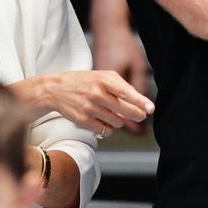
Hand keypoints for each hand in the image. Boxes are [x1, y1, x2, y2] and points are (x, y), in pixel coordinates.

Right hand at [14, 70, 153, 136]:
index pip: (127, 93)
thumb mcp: (103, 77)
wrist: (56, 89)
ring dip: (119, 121)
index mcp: (104, 79)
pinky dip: (107, 129)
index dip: (140, 102)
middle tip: (139, 115)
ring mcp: (89, 108)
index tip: (150, 109)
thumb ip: (122, 88)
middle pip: (125, 112)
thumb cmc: (85, 82)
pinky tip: (103, 121)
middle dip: (135, 115)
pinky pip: (105, 131)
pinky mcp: (83, 120)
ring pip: (117, 123)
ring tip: (111, 113)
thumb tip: (141, 104)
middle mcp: (97, 93)